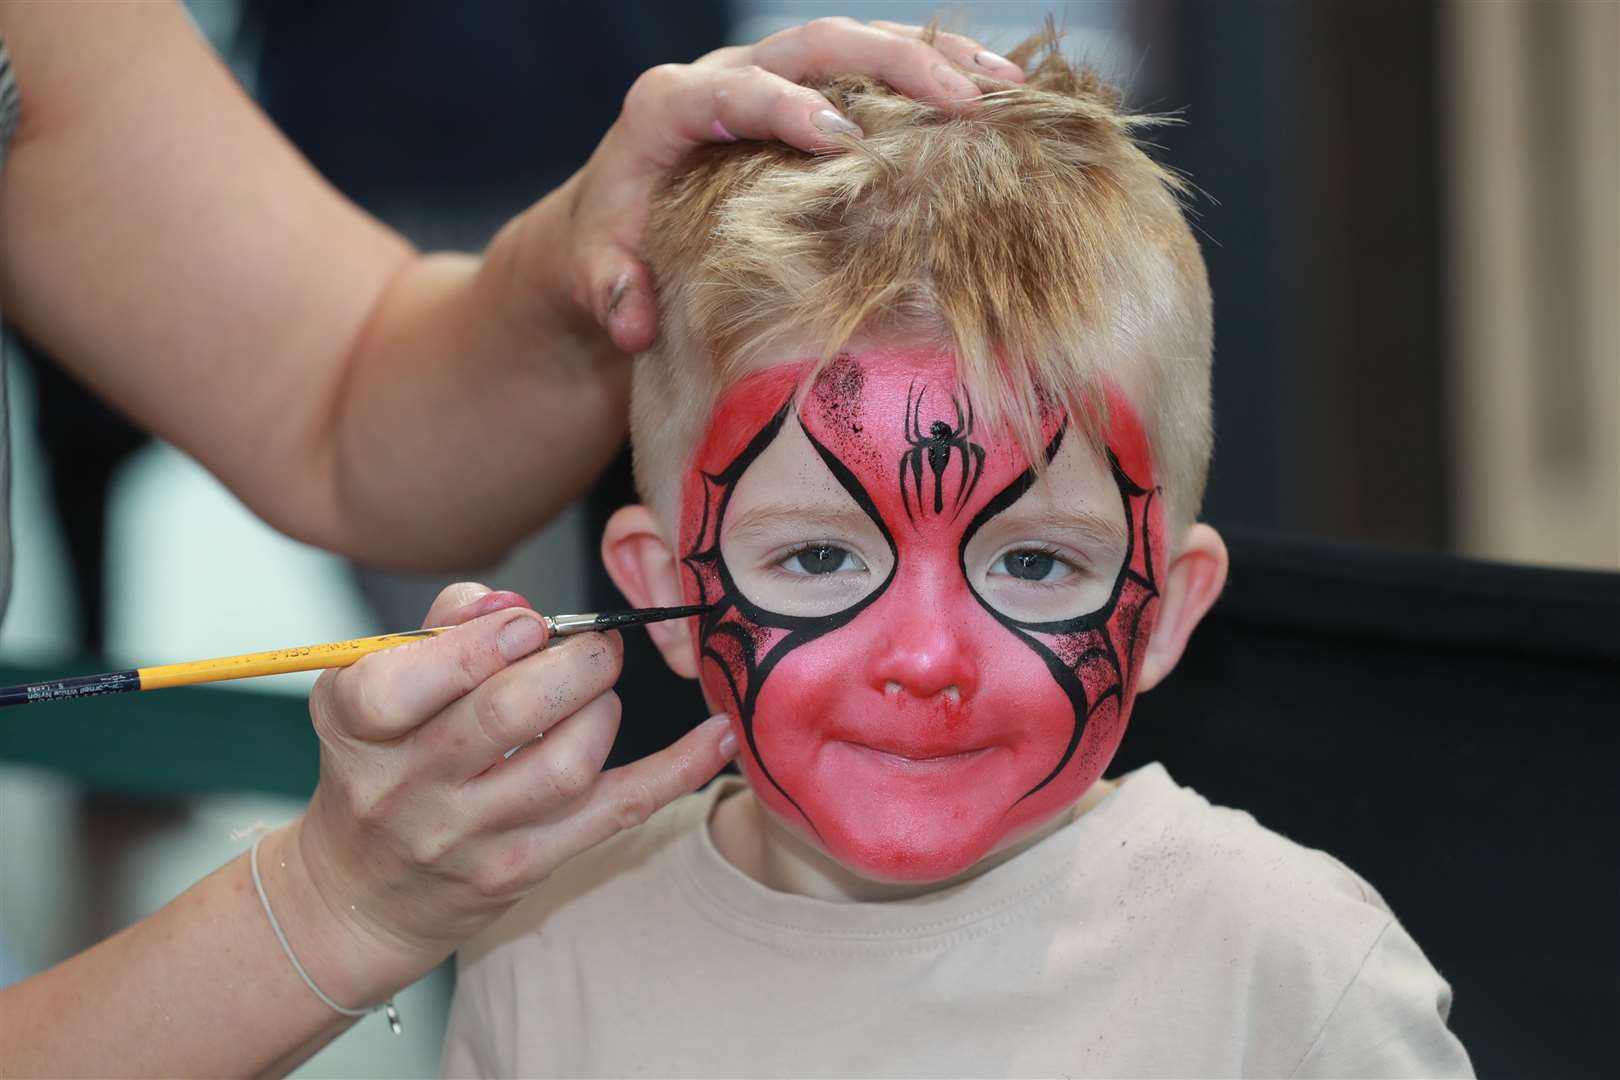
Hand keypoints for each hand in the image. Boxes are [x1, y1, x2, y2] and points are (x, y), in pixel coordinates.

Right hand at [265, 582, 734, 1005]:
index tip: (528, 626)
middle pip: (504, 717)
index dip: (476, 647)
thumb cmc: (382, 762)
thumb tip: (511, 600)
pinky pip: (616, 812)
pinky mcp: (522, 867)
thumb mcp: (375, 686)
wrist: (366, 892)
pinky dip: (675, 770)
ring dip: (604, 710)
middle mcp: (404, 787)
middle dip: (571, 664)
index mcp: (357, 727)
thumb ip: (442, 627)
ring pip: (565, 765)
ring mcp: (466, 835)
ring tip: (599, 690)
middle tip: (596, 644)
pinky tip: (716, 734)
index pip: (398, 687)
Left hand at [534, 17, 1026, 351]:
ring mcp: (773, 75)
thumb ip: (609, 292)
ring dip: (936, 58)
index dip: (786, 106)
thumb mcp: (594, 273)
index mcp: (668, 107)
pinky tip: (997, 97)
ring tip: (1008, 87)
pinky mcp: (808, 93)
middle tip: (967, 100)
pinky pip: (877, 69)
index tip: (843, 139)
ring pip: (860, 42)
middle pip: (816, 44)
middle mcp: (726, 73)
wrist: (613, 221)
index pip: (733, 91)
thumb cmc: (608, 247)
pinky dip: (935, 74)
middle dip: (896, 65)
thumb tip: (633, 321)